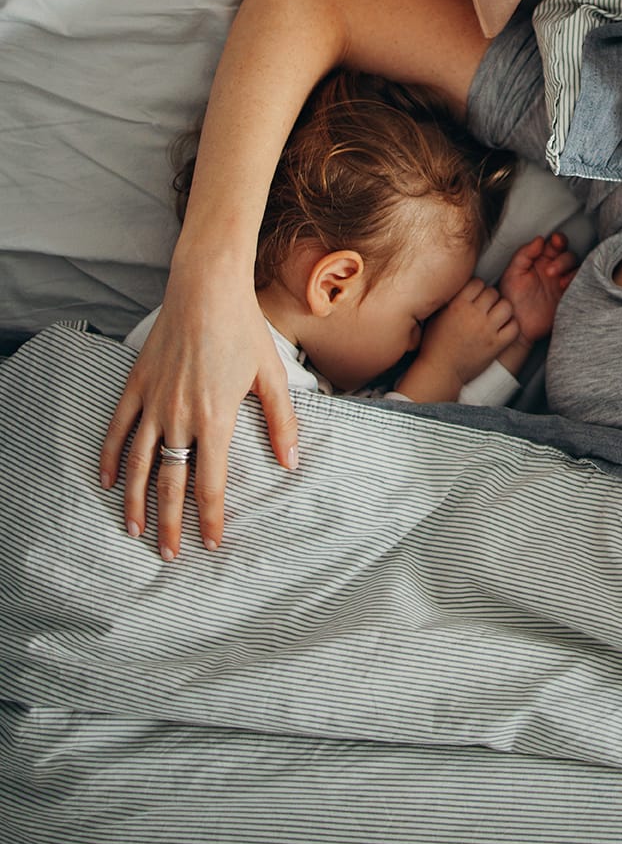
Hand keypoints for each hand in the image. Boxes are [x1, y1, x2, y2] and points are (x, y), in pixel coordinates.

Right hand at [99, 271, 298, 560]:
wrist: (207, 288)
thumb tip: (290, 462)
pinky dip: (112, 457)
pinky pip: (119, 428)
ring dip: (136, 501)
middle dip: (170, 523)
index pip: (210, 483)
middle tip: (169, 555)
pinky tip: (109, 481)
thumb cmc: (244, 328)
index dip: (210, 517)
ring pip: (139, 463)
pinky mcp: (137, 384)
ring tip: (134, 530)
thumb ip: (281, 421)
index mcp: (216, 418)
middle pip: (170, 482)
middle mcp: (180, 416)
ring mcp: (154, 401)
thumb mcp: (271, 375)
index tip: (210, 543)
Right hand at [397, 277, 519, 402]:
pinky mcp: (496, 345)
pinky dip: (511, 326)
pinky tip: (503, 328)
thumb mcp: (437, 316)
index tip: (476, 296)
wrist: (440, 371)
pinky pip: (514, 328)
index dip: (478, 288)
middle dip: (491, 298)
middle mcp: (473, 316)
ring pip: (507, 307)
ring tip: (497, 316)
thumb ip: (451, 300)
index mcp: (458, 306)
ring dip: (503, 309)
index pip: (478, 283)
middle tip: (487, 307)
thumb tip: (461, 286)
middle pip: (494, 293)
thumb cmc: (435, 345)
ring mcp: (486, 330)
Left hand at [498, 233, 577, 342]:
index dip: (558, 240)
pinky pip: (581, 284)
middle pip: (568, 255)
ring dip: (570, 271)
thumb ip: (524, 254)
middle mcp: (554, 269)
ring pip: (576, 269)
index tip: (556, 241)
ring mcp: (563, 283)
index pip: (555, 244)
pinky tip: (566, 288)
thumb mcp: (513, 273)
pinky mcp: (569, 296)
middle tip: (550, 271)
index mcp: (540, 260)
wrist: (517, 326)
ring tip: (560, 282)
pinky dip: (577, 282)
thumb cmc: (511, 299)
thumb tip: (540, 239)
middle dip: (562, 260)